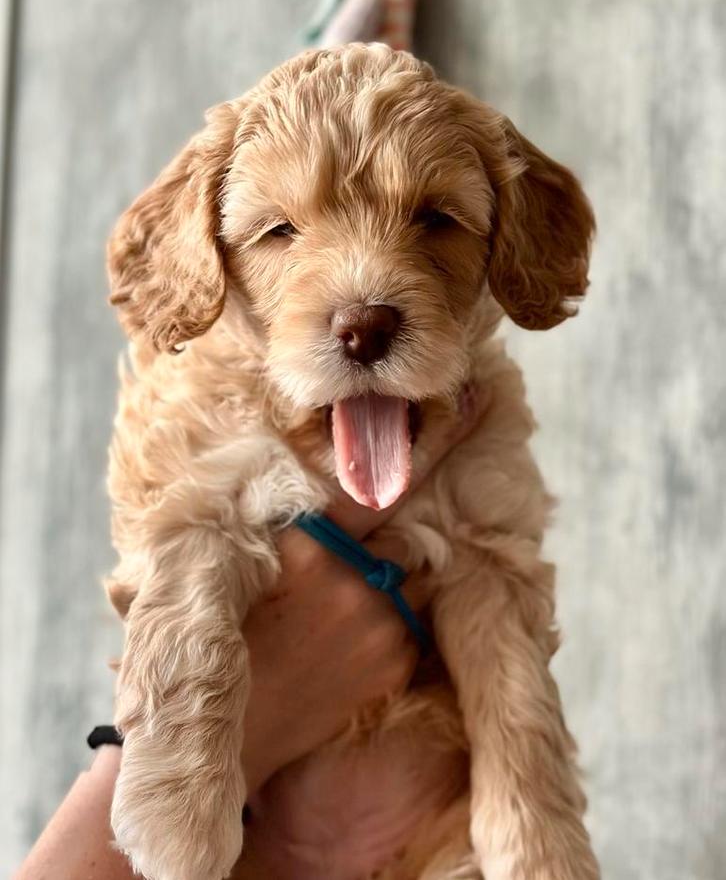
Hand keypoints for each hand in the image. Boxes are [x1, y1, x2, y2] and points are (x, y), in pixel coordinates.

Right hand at [242, 384, 487, 793]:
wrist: (234, 726)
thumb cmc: (234, 629)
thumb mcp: (252, 559)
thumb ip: (305, 521)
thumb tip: (352, 480)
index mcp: (307, 543)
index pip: (375, 480)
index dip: (431, 440)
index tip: (473, 401)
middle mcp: (353, 576)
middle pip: (399, 528)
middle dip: (392, 529)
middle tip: (361, 548)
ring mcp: (380, 621)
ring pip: (405, 574)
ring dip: (383, 579)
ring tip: (331, 616)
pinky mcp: (396, 658)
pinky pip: (406, 619)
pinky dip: (385, 620)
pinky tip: (341, 644)